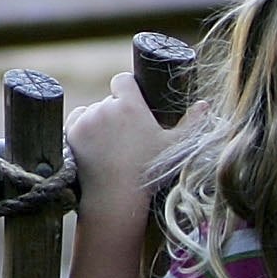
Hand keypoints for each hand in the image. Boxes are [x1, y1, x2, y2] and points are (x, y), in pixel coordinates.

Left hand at [64, 75, 204, 209]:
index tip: (131, 102)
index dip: (127, 88)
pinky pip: (76, 121)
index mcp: (130, 106)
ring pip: (92, 111)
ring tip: (110, 146)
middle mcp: (105, 107)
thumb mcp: (175, 147)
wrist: (115, 197)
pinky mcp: (70, 132)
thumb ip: (192, 124)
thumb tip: (205, 105)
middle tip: (125, 136)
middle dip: (116, 112)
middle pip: (109, 100)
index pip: (123, 80)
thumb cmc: (149, 173)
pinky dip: (82, 129)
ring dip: (98, 121)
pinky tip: (94, 147)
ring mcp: (86, 119)